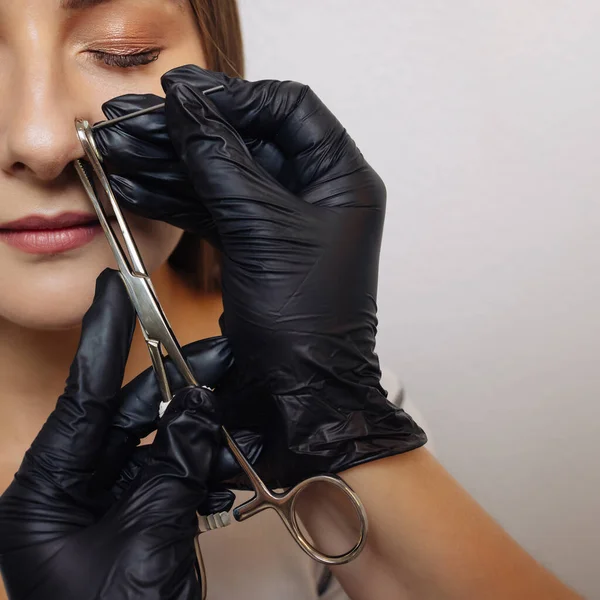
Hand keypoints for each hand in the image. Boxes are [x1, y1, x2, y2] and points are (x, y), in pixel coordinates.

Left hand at [0, 271, 228, 599]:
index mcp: (43, 496)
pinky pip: (168, 474)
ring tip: (233, 406)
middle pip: (125, 418)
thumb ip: (174, 466)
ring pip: (154, 444)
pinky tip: (226, 456)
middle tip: (217, 358)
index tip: (114, 292)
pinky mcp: (136, 520)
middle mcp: (68, 494)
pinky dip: (199, 462)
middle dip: (175, 388)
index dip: (99, 339)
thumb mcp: (146, 541)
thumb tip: (199, 406)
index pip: (79, 399)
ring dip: (196, 428)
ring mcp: (104, 507)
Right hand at [95, 66, 426, 486]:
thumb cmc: (303, 318)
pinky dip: (178, 200)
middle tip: (132, 122)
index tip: (181, 94)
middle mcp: (315, 193)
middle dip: (189, 132)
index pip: (289, 109)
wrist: (297, 393)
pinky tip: (138, 187)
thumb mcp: (261, 230)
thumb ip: (222, 163)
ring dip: (173, 165)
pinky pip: (214, 209)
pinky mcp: (255, 245)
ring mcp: (282, 220)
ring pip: (224, 175)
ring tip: (120, 152)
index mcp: (340, 179)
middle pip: (247, 139)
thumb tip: (187, 106)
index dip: (234, 97)